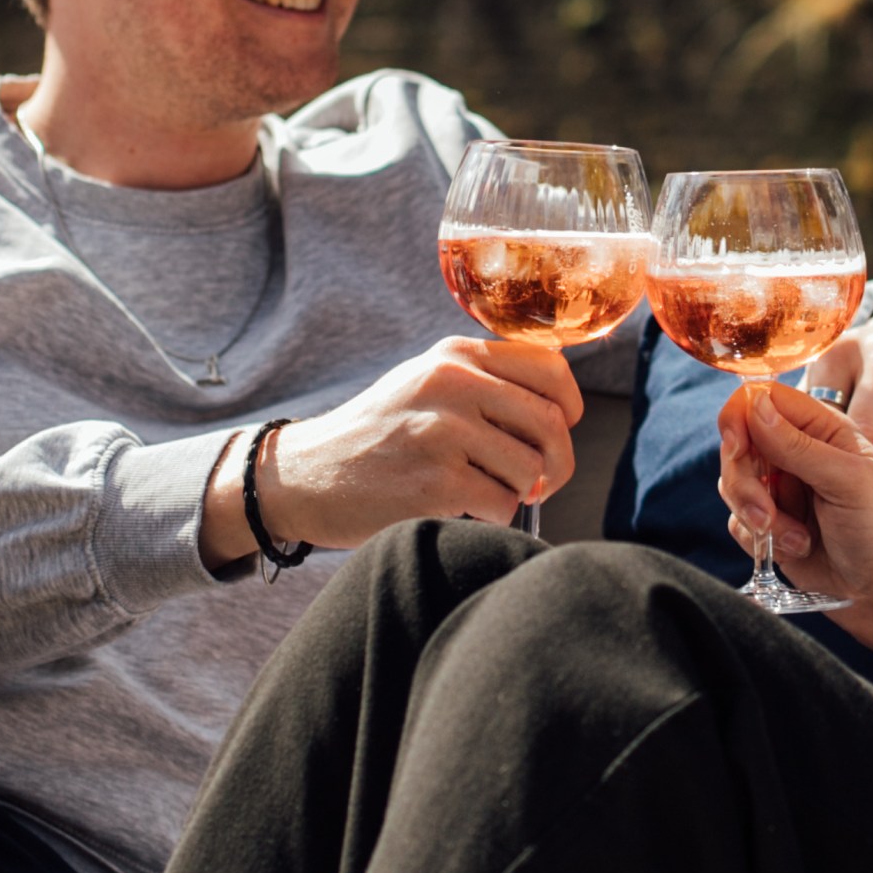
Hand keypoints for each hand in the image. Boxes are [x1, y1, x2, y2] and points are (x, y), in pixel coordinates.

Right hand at [203, 337, 580, 563]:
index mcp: (456, 355)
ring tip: (483, 492)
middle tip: (539, 483)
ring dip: (518, 494)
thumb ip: (484, 383)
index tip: (559, 430)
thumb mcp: (425, 383)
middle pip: (551, 425)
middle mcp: (452, 383)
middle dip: (557, 465)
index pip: (551, 368)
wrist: (303, 476)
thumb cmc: (376, 436)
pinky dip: (491, 517)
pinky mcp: (435, 482)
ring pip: (532, 471)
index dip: (569, 407)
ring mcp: (443, 432)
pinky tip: (459, 509)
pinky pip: (503, 506)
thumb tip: (560, 409)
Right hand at [717, 378, 872, 654]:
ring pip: (734, 483)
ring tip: (794, 539)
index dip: (742, 417)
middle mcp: (801, 455)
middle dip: (744, 479)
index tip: (737, 444)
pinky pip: (738, 521)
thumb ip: (796, 444)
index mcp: (825, 430)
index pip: (765, 401)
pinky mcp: (775, 530)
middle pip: (739, 443)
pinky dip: (758, 538)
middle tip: (767, 512)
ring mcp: (786, 493)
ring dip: (754, 513)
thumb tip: (752, 403)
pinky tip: (798, 550)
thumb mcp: (847, 481)